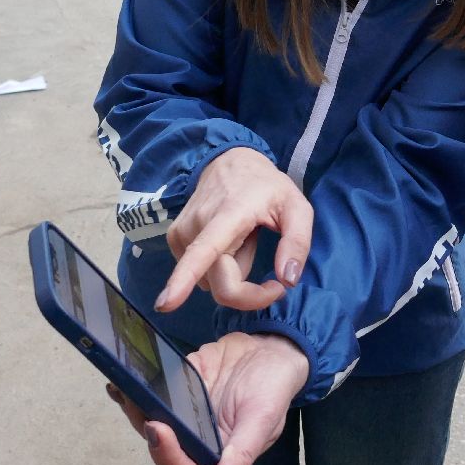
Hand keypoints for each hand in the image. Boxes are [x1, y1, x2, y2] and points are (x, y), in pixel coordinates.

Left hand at [105, 332, 309, 464]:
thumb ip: (242, 456)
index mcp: (218, 457)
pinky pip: (153, 395)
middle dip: (144, 426)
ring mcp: (184, 417)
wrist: (269, 349)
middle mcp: (197, 441)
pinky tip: (120, 379)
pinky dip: (134, 389)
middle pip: (160, 448)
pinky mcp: (177, 392)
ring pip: (151, 421)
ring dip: (134, 408)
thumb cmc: (273, 388)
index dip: (167, 458)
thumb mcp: (263, 420)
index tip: (158, 428)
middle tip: (133, 400)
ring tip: (122, 387)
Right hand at [159, 147, 313, 312]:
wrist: (230, 160)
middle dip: (249, 292)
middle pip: (218, 284)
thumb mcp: (297, 207)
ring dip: (234, 270)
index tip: (166, 304)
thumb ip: (298, 242)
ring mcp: (182, 231)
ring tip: (244, 239)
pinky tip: (229, 240)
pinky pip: (202, 274)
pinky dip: (219, 265)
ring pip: (211, 281)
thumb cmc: (267, 186)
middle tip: (275, 280)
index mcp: (228, 214)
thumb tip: (287, 280)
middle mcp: (197, 224)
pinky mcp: (175, 238)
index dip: (183, 281)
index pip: (204, 252)